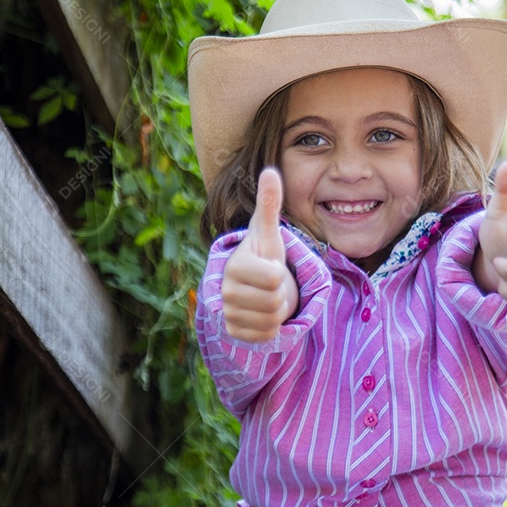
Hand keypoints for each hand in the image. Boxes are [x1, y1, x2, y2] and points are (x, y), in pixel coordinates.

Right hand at [221, 168, 298, 341]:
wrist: (251, 283)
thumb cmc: (263, 254)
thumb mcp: (269, 231)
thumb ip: (270, 203)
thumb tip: (270, 171)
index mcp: (235, 265)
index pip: (274, 278)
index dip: (280, 273)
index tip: (270, 266)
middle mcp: (226, 291)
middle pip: (274, 301)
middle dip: (280, 293)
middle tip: (271, 284)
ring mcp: (228, 313)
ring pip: (271, 320)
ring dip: (277, 310)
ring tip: (267, 296)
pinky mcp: (234, 332)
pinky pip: (265, 336)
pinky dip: (271, 327)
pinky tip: (262, 313)